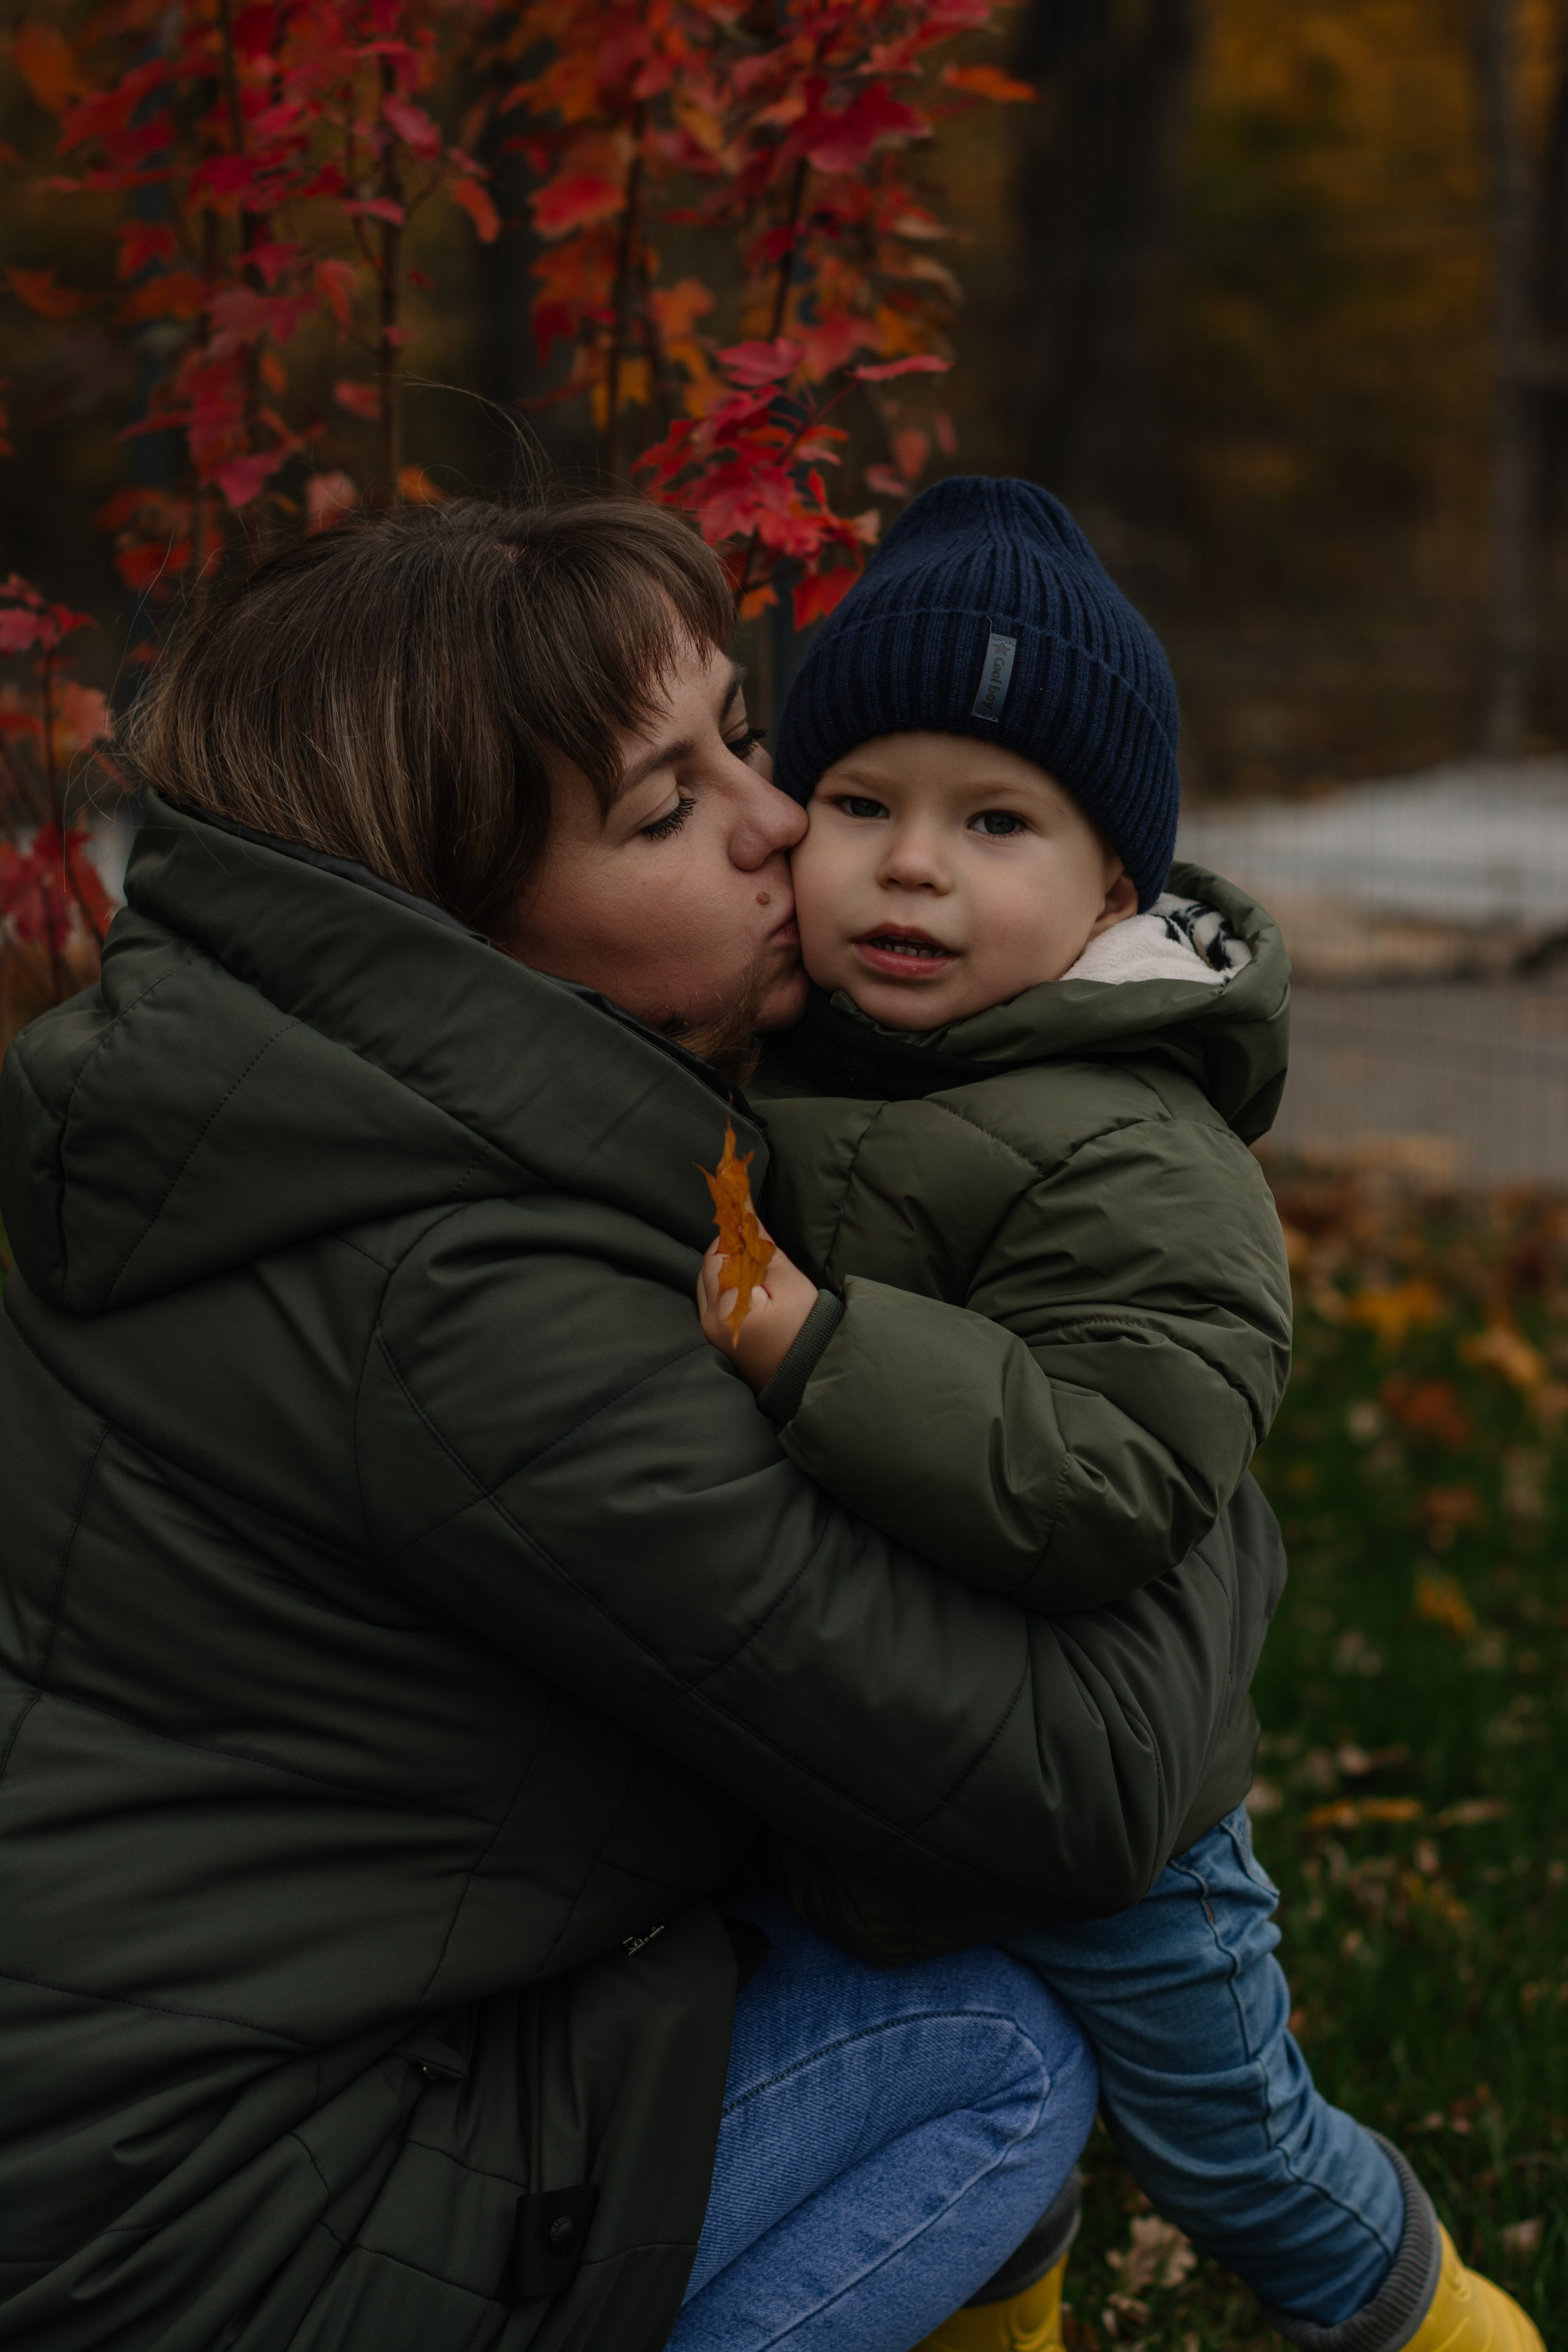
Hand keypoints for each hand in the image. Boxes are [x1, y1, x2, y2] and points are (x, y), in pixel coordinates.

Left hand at [697, 1231, 819, 1393]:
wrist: (808, 1375)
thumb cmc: (805, 1329)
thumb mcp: (789, 1283)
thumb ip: (762, 1248)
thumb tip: (745, 1214)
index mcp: (725, 1308)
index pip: (715, 1255)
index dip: (731, 1235)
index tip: (746, 1220)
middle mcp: (708, 1322)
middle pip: (707, 1269)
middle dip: (728, 1253)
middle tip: (756, 1249)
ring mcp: (708, 1333)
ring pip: (707, 1284)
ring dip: (726, 1270)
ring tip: (756, 1273)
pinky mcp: (713, 1339)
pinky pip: (711, 1301)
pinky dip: (725, 1288)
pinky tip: (750, 1290)